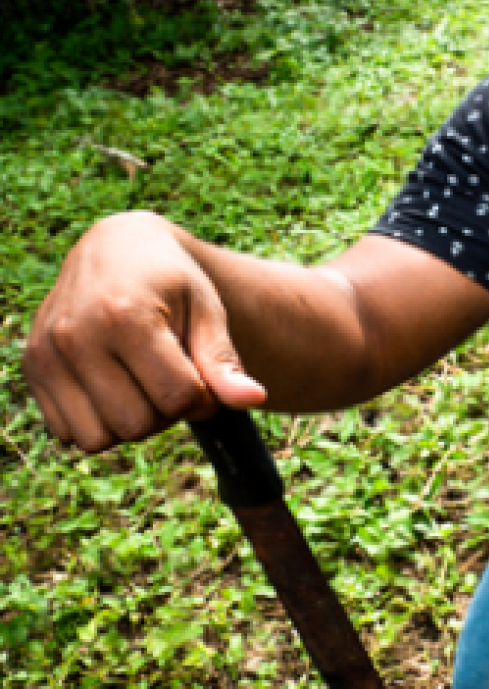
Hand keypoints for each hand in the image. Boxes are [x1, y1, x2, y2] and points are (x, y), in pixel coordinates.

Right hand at [23, 211, 266, 452]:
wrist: (116, 250)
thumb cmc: (171, 282)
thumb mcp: (206, 310)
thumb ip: (225, 359)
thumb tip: (256, 399)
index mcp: (125, 317)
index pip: (178, 398)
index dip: (204, 399)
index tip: (204, 377)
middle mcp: (76, 336)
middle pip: (137, 424)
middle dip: (167, 413)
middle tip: (171, 379)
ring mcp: (47, 354)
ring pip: (99, 438)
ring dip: (130, 423)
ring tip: (141, 384)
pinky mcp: (32, 369)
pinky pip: (68, 433)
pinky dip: (98, 423)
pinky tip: (113, 388)